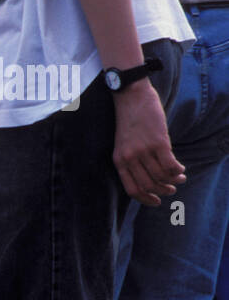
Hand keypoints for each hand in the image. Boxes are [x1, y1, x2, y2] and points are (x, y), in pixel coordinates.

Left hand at [112, 80, 185, 206]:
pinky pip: (170, 165)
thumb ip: (132, 160)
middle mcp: (130, 158)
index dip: (146, 199)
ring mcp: (144, 150)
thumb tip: (151, 179)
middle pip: (148, 185)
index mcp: (119, 161)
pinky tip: (181, 169)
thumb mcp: (124, 144)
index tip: (156, 201)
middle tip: (172, 189)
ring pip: (161, 176)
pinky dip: (178, 170)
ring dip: (173, 180)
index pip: (132, 189)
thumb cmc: (130, 121)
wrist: (131, 98)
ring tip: (180, 178)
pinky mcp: (158, 142)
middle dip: (163, 191)